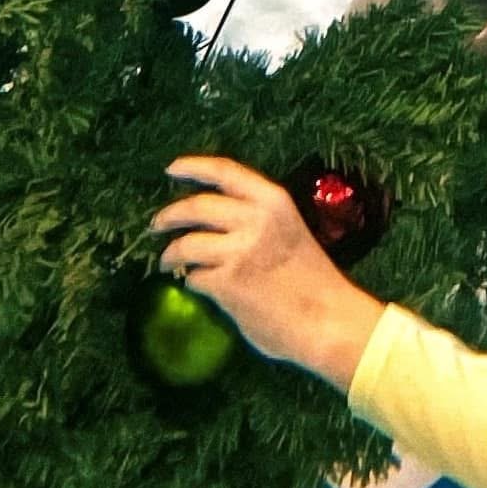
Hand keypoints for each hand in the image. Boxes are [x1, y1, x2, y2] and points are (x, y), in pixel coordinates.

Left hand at [153, 156, 383, 389]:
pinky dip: (192, 283)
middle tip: (157, 225)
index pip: (225, 171)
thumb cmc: (314, 280)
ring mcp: (239, 251)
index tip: (171, 170)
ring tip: (167, 263)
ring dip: (170, 255)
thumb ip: (258, 221)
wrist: (329, 320)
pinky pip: (194, 278)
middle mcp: (255, 219)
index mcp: (274, 201)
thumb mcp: (289, 231)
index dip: (193, 168)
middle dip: (168, 215)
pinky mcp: (227, 283)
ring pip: (185, 244)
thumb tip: (215, 225)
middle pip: (195, 206)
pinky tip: (199, 287)